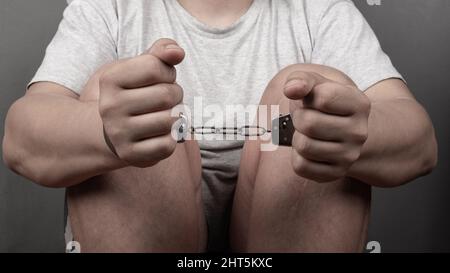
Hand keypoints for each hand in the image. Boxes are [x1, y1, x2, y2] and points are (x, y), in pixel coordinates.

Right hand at [99, 38, 184, 167]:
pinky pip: (167, 146)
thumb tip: (177, 52)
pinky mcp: (130, 155)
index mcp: (110, 80)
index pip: (155, 67)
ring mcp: (119, 133)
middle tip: (166, 100)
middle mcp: (110, 107)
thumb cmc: (134, 93)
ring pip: (171, 120)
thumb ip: (159, 52)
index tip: (161, 79)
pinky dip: (172, 139)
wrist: (110, 130)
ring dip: (177, 117)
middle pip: (167, 94)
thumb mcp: (139, 67)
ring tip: (165, 115)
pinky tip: (161, 134)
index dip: (167, 72)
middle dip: (175, 94)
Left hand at [284, 70, 370, 181]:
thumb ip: (301, 79)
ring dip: (297, 137)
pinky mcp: (335, 173)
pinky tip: (309, 149)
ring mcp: (349, 155)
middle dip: (299, 118)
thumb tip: (291, 88)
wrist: (340, 131)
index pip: (323, 98)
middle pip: (309, 124)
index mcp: (359, 104)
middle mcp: (359, 132)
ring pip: (303, 146)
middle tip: (305, 117)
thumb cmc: (322, 104)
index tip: (313, 100)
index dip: (308, 97)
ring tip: (308, 133)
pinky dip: (297, 156)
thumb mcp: (316, 84)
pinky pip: (301, 166)